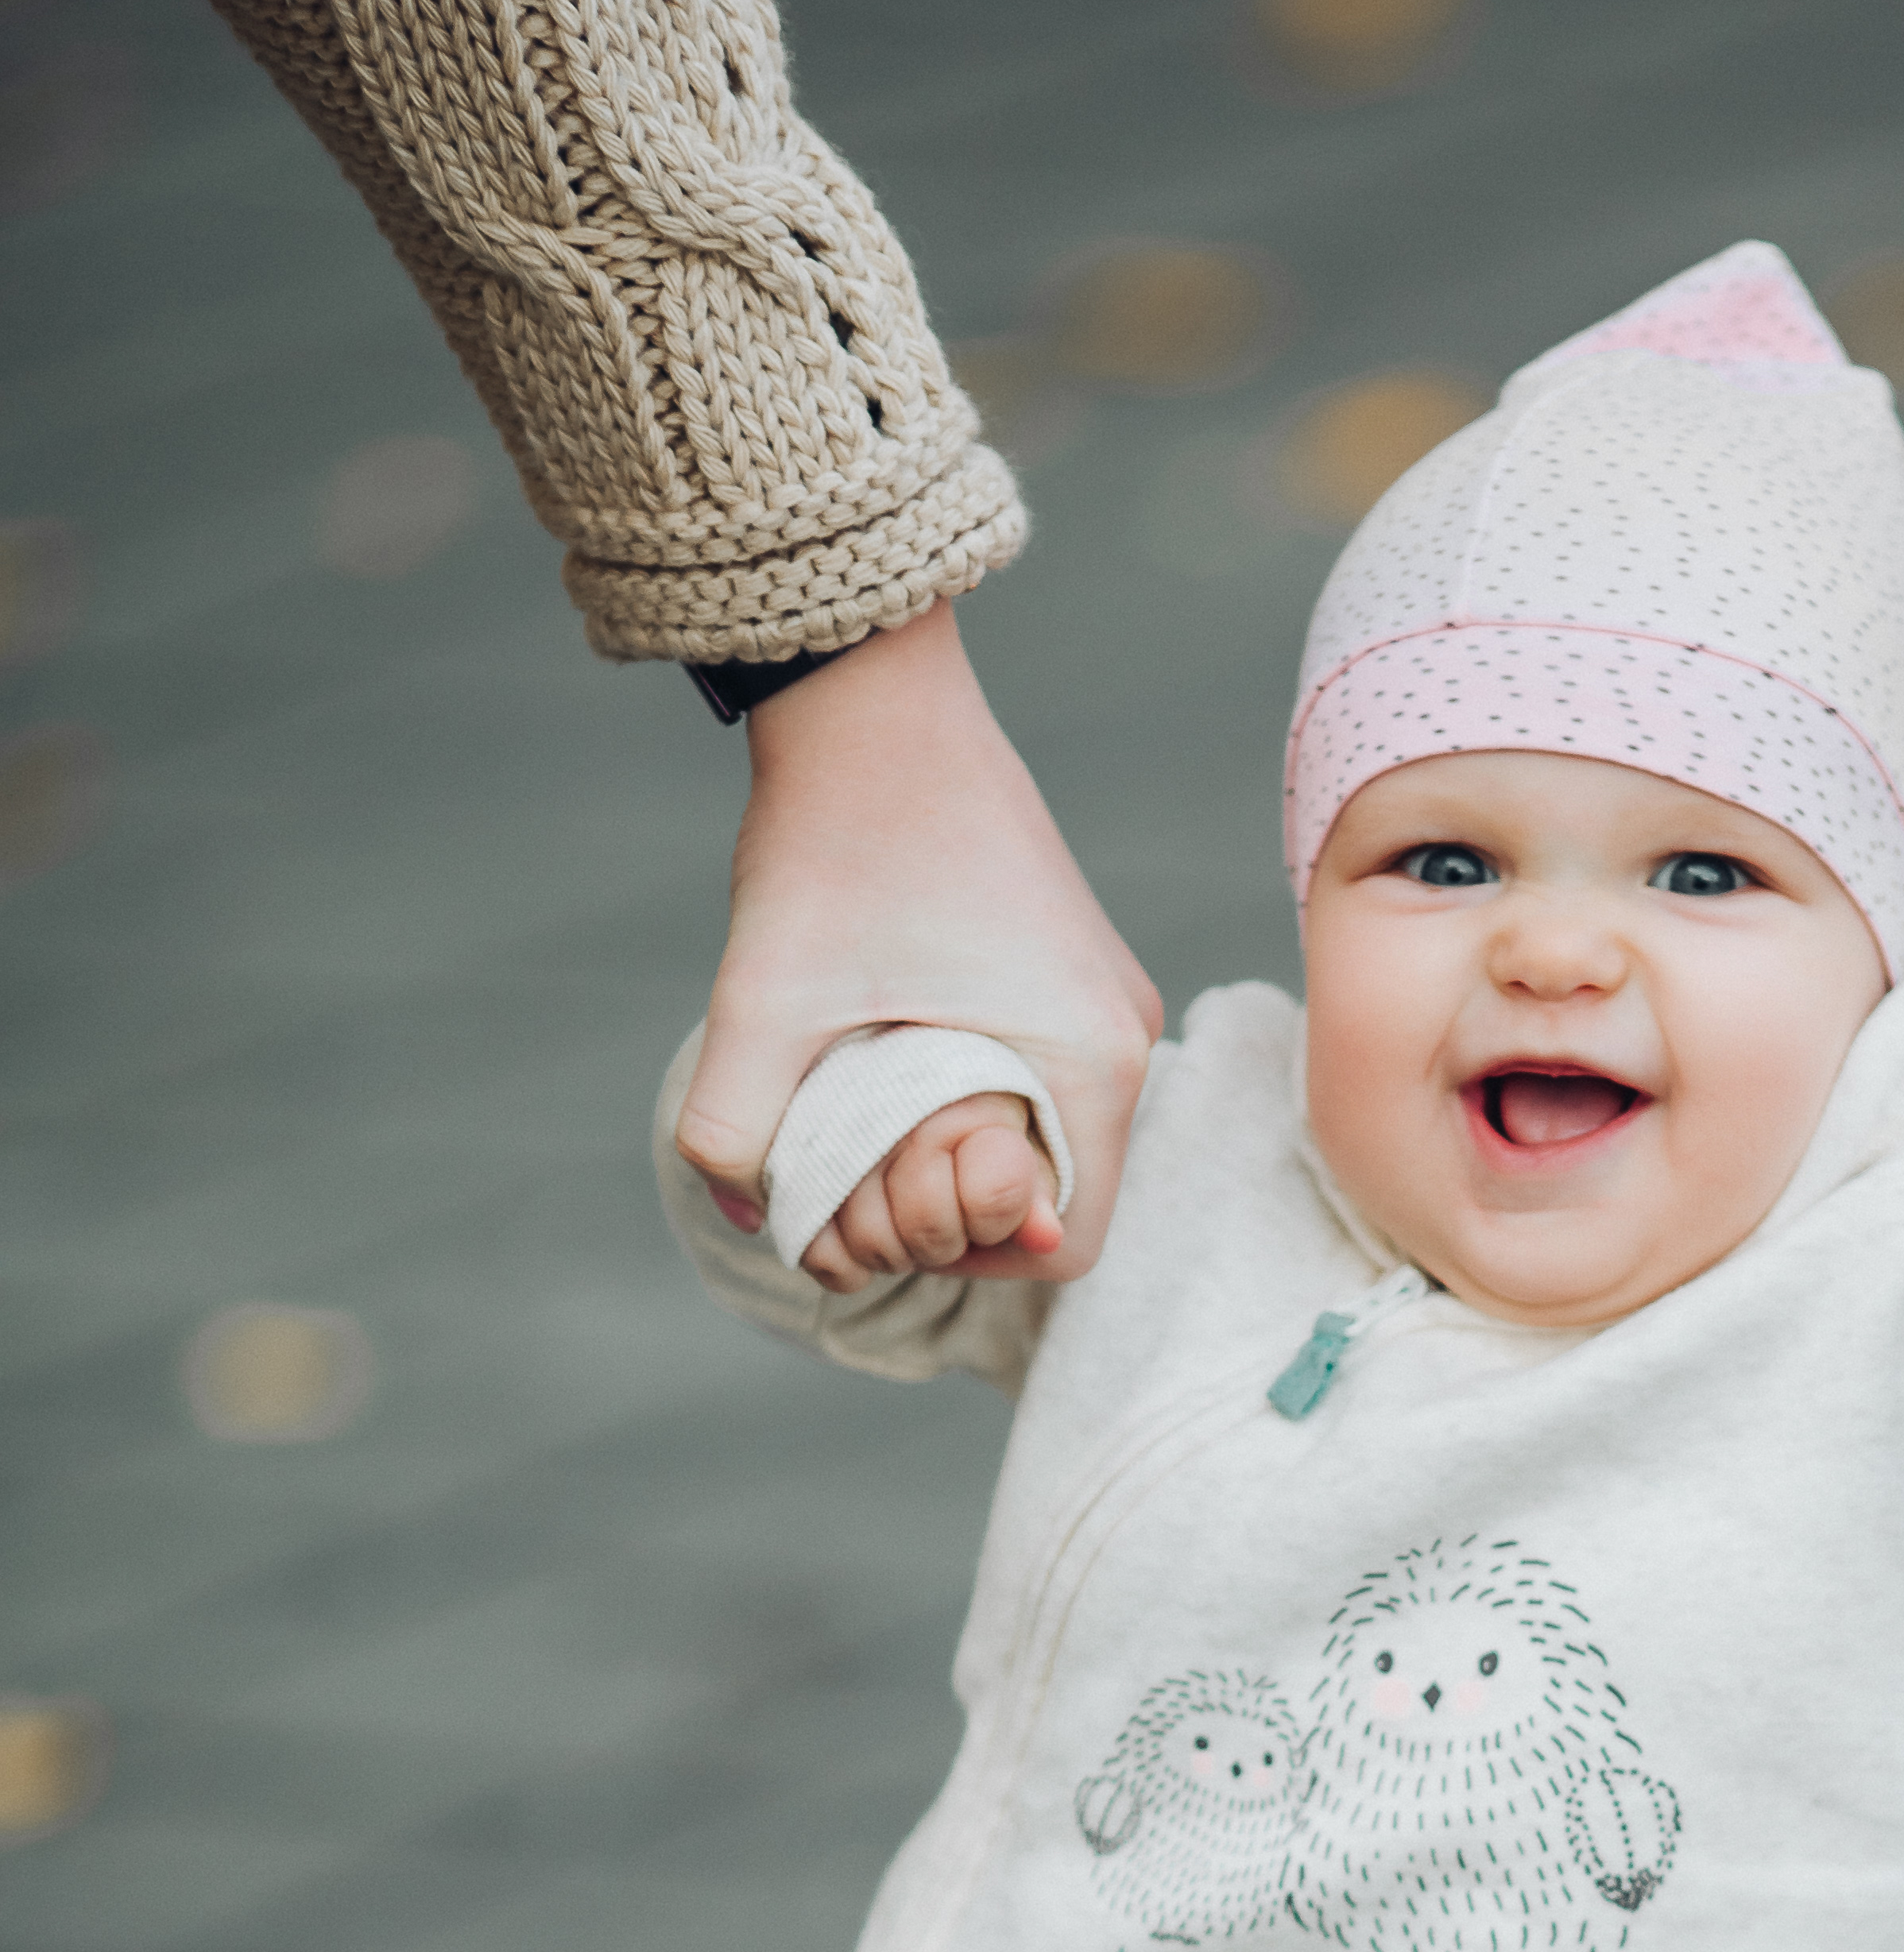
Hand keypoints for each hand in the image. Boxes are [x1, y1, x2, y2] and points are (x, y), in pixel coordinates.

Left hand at [675, 599, 1161, 1271]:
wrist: (869, 694)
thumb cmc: (837, 837)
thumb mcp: (764, 999)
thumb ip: (733, 1127)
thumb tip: (744, 1219)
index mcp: (1089, 1058)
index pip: (1069, 1243)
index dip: (969, 1258)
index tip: (882, 1210)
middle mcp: (1121, 1034)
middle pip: (1054, 1193)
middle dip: (949, 1206)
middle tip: (855, 1162)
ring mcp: (1101, 997)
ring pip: (1040, 1136)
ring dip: (952, 1148)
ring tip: (865, 1103)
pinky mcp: (1069, 965)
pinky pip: (1034, 1077)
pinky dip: (967, 1094)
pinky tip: (888, 1054)